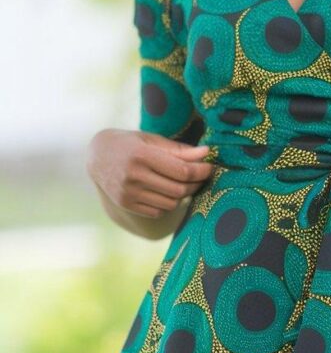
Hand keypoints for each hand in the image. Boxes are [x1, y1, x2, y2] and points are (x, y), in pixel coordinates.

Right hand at [86, 128, 214, 218]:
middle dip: (196, 184)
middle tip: (202, 176)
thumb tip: (206, 153)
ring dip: (183, 195)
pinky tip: (167, 192)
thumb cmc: (131, 144)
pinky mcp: (125, 204)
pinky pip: (158, 211)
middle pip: (178, 189)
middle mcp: (133, 176)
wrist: (98, 155)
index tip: (210, 167)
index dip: (201, 171)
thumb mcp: (153, 141)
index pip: (181, 171)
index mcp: (141, 155)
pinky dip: (168, 204)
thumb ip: (179, 150)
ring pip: (170, 203)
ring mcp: (127, 193)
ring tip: (185, 183)